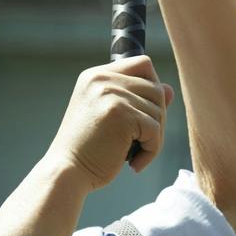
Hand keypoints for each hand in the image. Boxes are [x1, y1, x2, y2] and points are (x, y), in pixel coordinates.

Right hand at [46, 56, 172, 186]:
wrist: (66, 172)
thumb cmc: (86, 150)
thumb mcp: (110, 118)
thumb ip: (137, 99)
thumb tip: (170, 89)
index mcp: (96, 76)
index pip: (142, 64)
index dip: (152, 88)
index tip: (142, 115)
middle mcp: (103, 79)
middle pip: (156, 88)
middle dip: (156, 118)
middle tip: (141, 142)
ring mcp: (112, 95)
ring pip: (159, 110)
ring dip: (154, 137)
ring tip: (135, 154)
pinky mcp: (122, 114)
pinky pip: (155, 130)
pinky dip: (151, 151)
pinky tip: (134, 163)